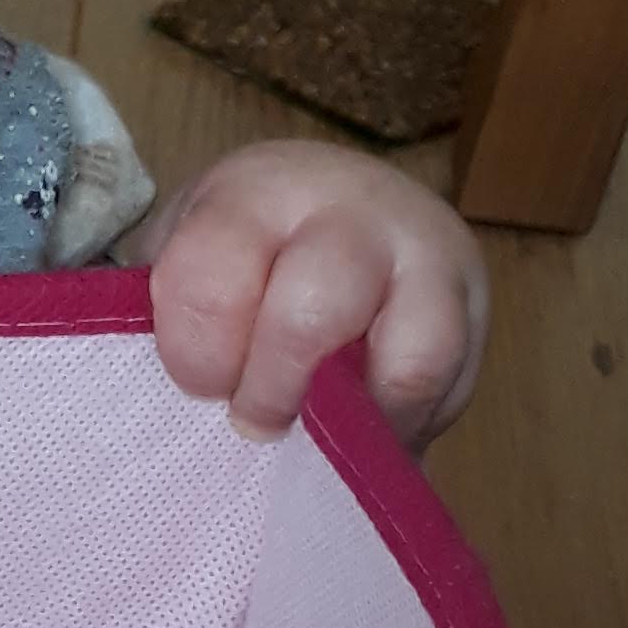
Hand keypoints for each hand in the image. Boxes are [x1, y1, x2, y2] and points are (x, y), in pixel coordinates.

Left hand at [134, 140, 487, 446]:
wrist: (338, 208)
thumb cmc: (241, 262)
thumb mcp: (185, 266)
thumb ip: (168, 325)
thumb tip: (159, 420)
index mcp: (254, 193)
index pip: (213, 278)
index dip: (199, 356)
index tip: (199, 385)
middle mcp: (350, 209)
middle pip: (314, 312)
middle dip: (273, 389)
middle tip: (253, 421)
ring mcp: (424, 253)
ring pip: (405, 355)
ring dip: (350, 417)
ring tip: (317, 435)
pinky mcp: (468, 305)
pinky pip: (440, 384)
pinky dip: (396, 424)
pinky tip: (363, 429)